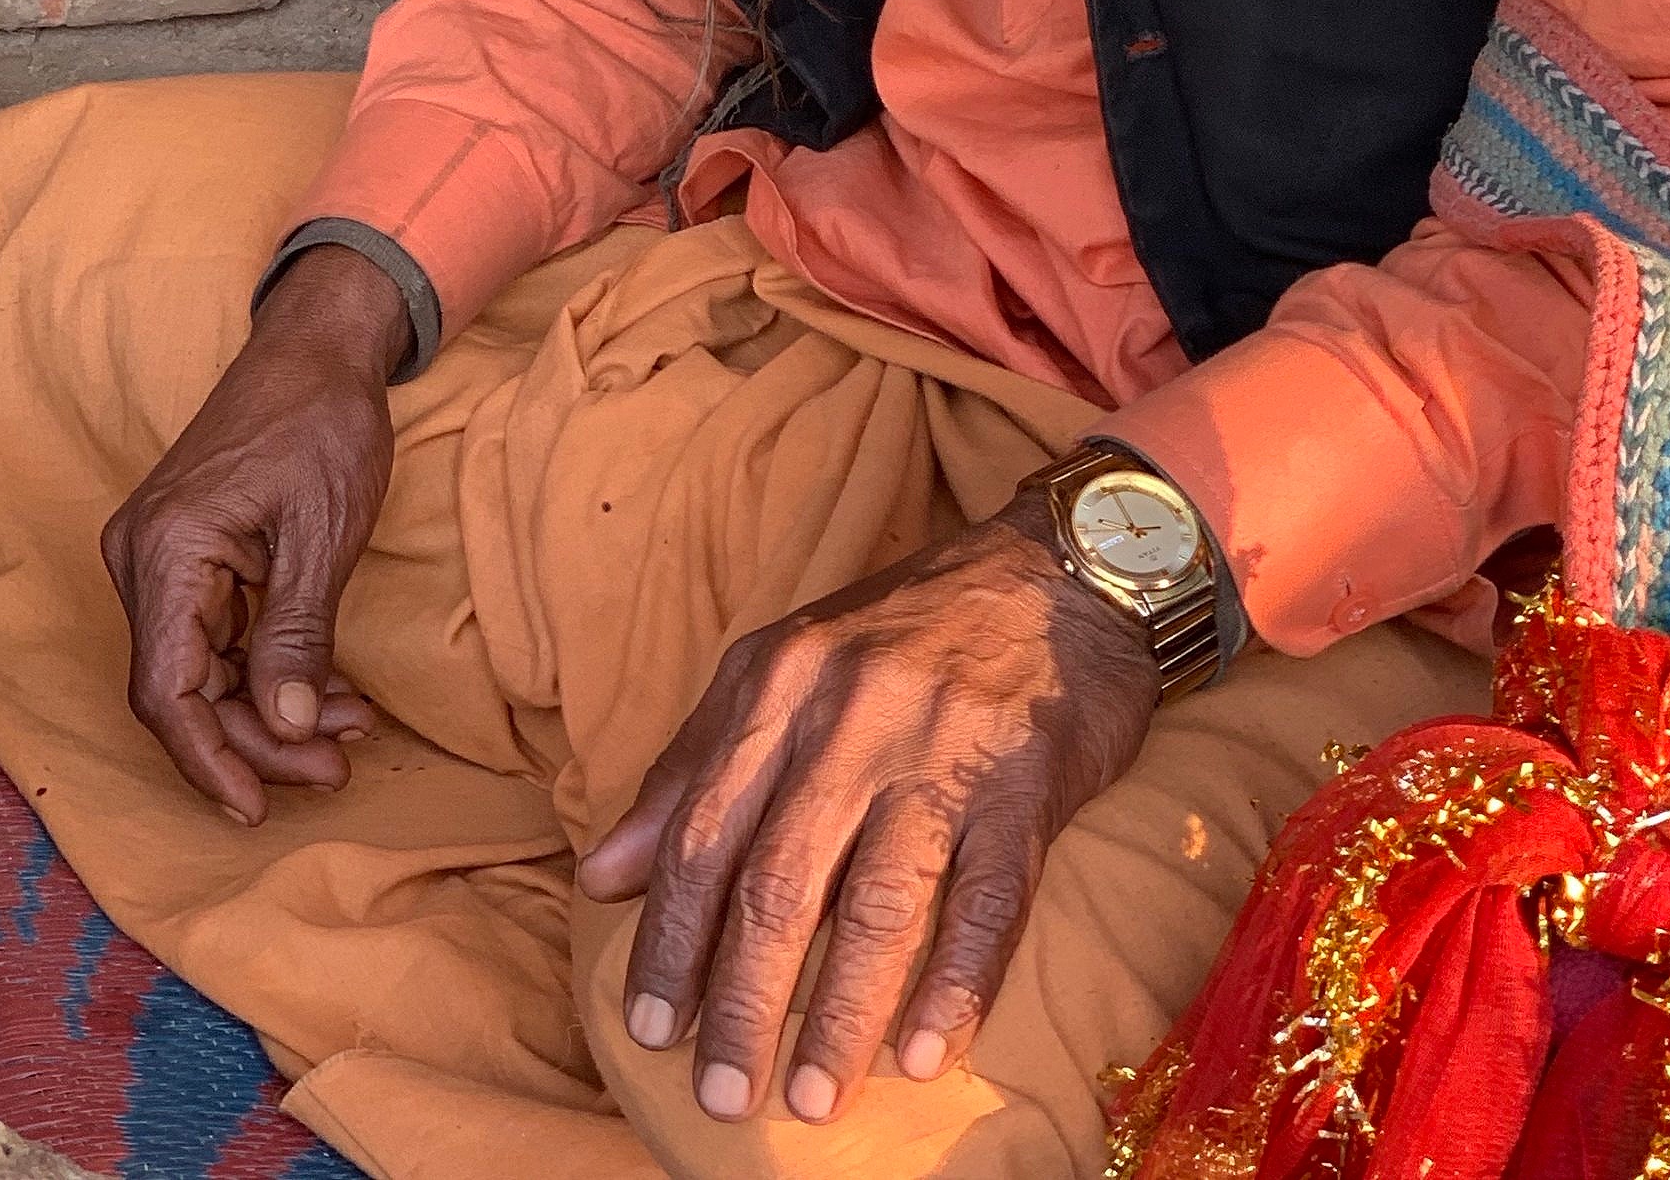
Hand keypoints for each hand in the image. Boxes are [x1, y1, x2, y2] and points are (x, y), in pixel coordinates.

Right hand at [99, 245, 405, 821]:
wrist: (317, 345)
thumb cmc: (323, 420)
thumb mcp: (324, 530)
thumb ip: (297, 633)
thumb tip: (287, 726)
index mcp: (165, 550)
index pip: (167, 689)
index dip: (210, 759)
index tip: (259, 806)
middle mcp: (144, 559)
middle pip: (184, 688)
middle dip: (257, 740)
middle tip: (334, 768)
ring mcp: (162, 557)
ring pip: (202, 670)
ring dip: (268, 709)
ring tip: (347, 734)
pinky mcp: (189, 555)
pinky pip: (216, 637)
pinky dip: (267, 669)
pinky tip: (327, 694)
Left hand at [580, 490, 1159, 1125]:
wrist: (1064, 571)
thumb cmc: (908, 634)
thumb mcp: (784, 668)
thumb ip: (693, 766)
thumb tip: (605, 876)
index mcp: (782, 683)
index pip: (704, 830)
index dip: (671, 938)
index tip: (651, 1028)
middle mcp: (854, 715)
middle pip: (780, 879)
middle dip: (743, 1000)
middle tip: (723, 1095)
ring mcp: (943, 750)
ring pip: (878, 903)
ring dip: (839, 1014)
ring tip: (810, 1099)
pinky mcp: (1027, 784)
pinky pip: (990, 899)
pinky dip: (955, 984)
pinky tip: (922, 1054)